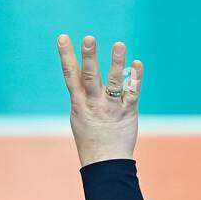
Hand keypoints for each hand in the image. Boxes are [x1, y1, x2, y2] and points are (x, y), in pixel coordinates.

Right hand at [56, 34, 142, 166]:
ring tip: (119, 45)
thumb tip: (84, 73)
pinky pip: (133, 93)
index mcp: (79, 103)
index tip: (62, 37)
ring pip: (114, 82)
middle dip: (89, 56)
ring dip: (117, 63)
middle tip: (89, 38)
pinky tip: (137, 64)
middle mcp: (94, 103)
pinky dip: (136, 78)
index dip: (66, 55)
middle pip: (90, 76)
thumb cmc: (91, 137)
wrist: (105, 162)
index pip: (70, 75)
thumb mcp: (79, 115)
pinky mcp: (128, 112)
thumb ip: (82, 94)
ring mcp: (111, 107)